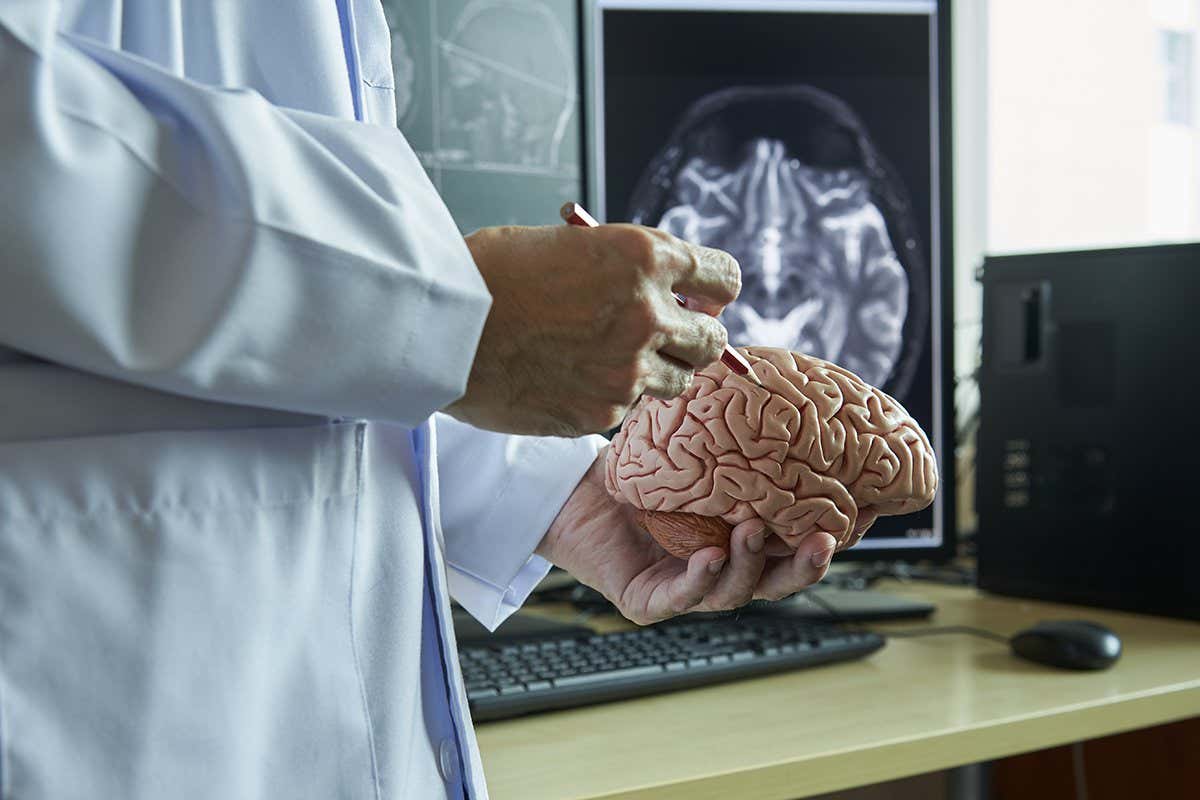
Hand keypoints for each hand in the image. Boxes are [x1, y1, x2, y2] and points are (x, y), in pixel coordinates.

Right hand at [445, 224, 740, 435]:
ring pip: (678, 380)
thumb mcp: (569, 243)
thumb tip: (668, 288)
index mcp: (644, 256)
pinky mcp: (603, 410)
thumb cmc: (492, 274)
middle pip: (713, 340)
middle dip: (693, 337)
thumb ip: (626, 264)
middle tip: (661, 334)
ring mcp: (629, 369)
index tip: (700, 298)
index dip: (713, 289)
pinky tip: (570, 377)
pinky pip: (630, 406)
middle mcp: (648, 313)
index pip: (725, 278)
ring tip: (605, 355)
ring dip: (655, 370)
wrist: (439, 326)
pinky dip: (611, 395)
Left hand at [536, 453, 837, 624]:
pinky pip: (681, 596)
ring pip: (733, 590)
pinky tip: (709, 556)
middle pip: (774, 579)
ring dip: (750, 566)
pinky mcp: (647, 602)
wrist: (568, 490)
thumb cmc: (630, 468)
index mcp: (736, 536)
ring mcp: (684, 587)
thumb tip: (760, 368)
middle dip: (803, 566)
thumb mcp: (686, 445)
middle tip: (824, 542)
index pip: (789, 544)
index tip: (852, 518)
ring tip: (750, 532)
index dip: (821, 537)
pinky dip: (699, 579)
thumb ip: (725, 427)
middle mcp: (717, 565)